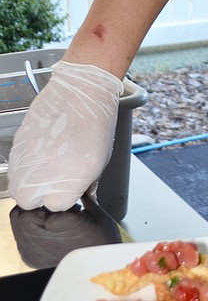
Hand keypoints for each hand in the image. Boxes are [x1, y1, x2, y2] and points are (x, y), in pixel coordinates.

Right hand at [7, 60, 121, 211]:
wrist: (80, 93)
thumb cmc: (95, 124)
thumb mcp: (100, 161)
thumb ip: (86, 185)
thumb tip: (82, 195)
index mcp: (68, 183)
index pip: (56, 207)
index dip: (64, 198)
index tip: (69, 188)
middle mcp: (43, 175)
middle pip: (29, 202)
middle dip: (40, 196)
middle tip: (53, 182)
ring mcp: (26, 160)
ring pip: (17, 186)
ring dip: (29, 182)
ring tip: (46, 166)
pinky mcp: (17, 145)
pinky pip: (14, 166)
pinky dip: (24, 165)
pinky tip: (40, 153)